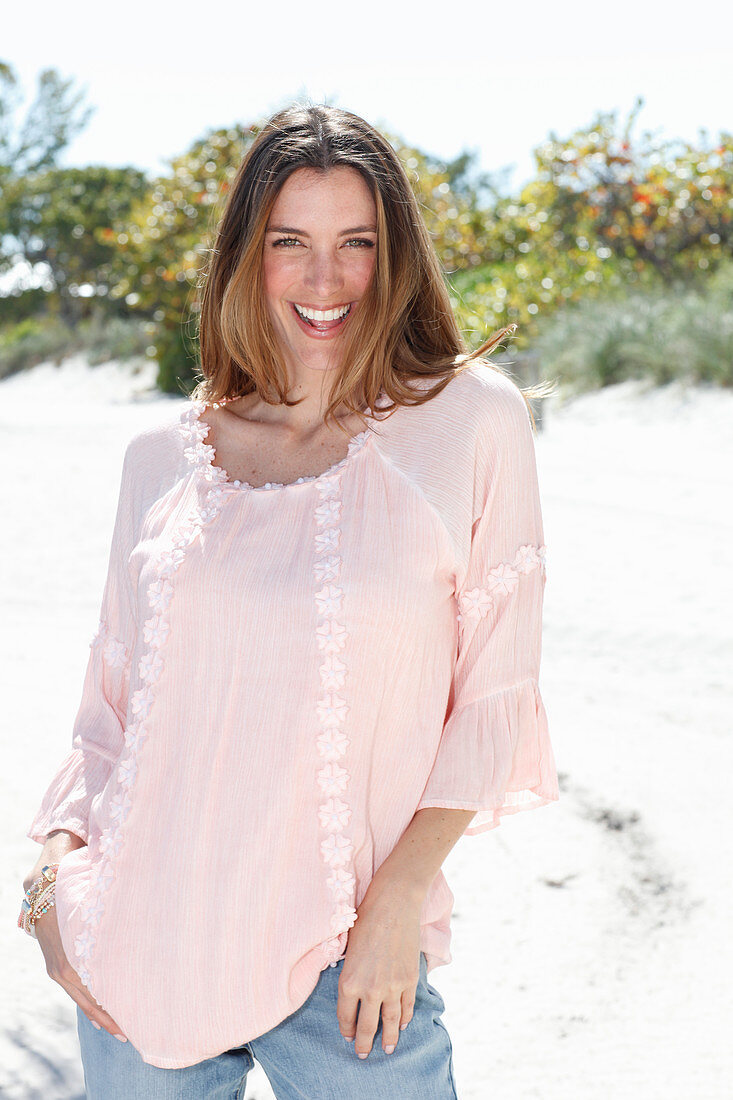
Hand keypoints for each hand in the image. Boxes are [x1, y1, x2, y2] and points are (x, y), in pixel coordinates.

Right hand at [34, 905, 127, 1041]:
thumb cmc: (73, 905)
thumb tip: (127, 955)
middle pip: (89, 1003)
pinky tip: (95, 1016)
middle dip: (107, 1020)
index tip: (127, 1021)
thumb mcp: (88, 925)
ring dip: (97, 1016)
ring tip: (113, 1029)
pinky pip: (73, 993)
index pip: (96, 995)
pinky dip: (85, 1005)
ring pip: (80, 1001)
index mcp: (75, 962)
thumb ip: (104, 942)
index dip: (111, 1010)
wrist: (44, 901)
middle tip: (125, 1034)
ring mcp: (58, 972)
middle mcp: (65, 971)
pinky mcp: (54, 970)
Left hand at [336, 886, 421, 1058]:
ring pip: (390, 1022)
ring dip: (389, 1038)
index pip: (345, 1017)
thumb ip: (349, 972)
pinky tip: (403, 1024)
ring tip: (388, 1049)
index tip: (348, 1037)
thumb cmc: (365, 919)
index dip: (347, 1030)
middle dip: (365, 1044)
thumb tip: (351, 987)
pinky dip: (405, 1018)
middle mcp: (370, 990)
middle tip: (363, 1055)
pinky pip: (407, 1006)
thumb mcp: (348, 948)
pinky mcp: (410, 980)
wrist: (394, 904)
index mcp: (349, 982)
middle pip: (367, 1027)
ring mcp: (392, 987)